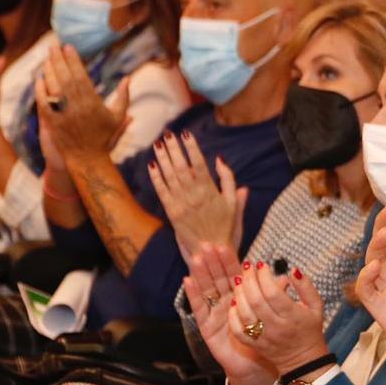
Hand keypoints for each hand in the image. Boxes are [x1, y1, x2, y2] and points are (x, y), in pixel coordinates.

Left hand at [36, 44, 127, 159]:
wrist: (87, 160)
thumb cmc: (104, 139)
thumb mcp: (117, 117)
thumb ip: (124, 97)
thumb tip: (128, 78)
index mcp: (92, 102)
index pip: (79, 75)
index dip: (73, 60)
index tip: (68, 47)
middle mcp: (76, 106)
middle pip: (64, 76)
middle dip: (58, 59)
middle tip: (53, 45)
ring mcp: (62, 114)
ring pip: (53, 86)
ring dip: (49, 70)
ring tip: (46, 58)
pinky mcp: (51, 122)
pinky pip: (43, 102)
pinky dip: (40, 90)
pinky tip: (38, 79)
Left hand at [151, 131, 247, 259]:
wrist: (211, 251)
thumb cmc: (225, 226)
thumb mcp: (233, 202)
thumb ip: (229, 179)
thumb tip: (220, 159)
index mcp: (210, 191)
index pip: (198, 163)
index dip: (191, 148)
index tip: (186, 134)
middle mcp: (193, 196)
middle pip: (180, 166)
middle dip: (174, 149)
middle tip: (168, 133)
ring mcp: (181, 204)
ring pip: (169, 176)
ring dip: (163, 159)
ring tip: (158, 144)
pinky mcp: (171, 213)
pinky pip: (161, 191)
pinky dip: (156, 177)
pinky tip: (152, 164)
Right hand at [185, 244, 277, 384]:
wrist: (257, 367)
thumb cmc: (265, 339)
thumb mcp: (274, 315)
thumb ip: (277, 296)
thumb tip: (288, 277)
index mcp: (243, 297)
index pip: (234, 275)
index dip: (228, 261)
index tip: (223, 246)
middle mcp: (227, 302)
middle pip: (218, 279)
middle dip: (212, 263)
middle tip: (207, 246)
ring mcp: (216, 313)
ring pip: (207, 290)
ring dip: (201, 274)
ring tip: (197, 259)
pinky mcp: (207, 326)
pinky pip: (199, 309)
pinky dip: (193, 295)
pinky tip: (188, 281)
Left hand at [231, 260, 331, 374]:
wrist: (304, 360)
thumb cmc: (310, 329)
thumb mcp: (316, 306)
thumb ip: (306, 286)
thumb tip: (293, 270)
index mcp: (293, 316)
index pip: (274, 293)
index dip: (264, 277)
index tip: (261, 265)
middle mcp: (277, 327)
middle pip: (256, 301)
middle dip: (249, 280)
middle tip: (247, 267)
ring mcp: (264, 337)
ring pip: (245, 314)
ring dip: (239, 294)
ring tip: (239, 281)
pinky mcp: (255, 345)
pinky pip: (238, 330)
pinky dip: (233, 316)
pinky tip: (235, 302)